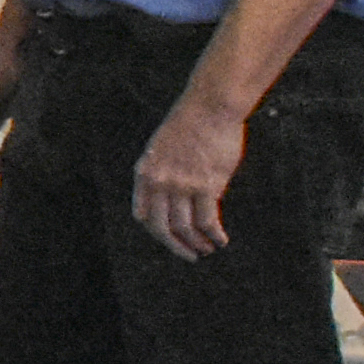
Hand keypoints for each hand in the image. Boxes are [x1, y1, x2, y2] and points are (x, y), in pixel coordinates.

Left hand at [132, 94, 244, 261]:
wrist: (209, 107)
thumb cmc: (189, 125)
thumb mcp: (162, 149)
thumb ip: (163, 174)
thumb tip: (173, 200)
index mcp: (145, 172)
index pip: (142, 214)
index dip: (155, 231)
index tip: (168, 238)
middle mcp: (159, 182)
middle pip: (161, 227)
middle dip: (175, 246)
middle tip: (189, 256)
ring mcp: (182, 185)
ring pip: (185, 227)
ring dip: (197, 243)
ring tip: (207, 248)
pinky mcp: (206, 186)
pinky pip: (207, 221)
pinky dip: (214, 235)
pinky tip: (220, 240)